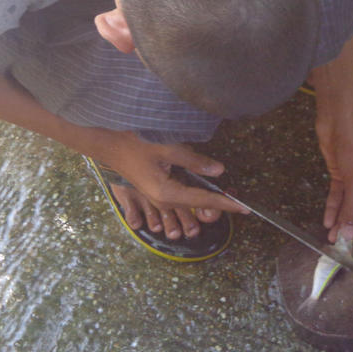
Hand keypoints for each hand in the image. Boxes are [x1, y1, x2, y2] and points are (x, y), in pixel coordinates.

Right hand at [102, 132, 247, 237]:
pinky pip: (182, 198)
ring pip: (190, 203)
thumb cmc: (135, 143)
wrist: (107, 143)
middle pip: (198, 205)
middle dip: (220, 205)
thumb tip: (220, 171)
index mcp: (167, 193)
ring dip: (210, 202)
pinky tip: (209, 194)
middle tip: (243, 205)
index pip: (204, 199)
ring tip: (230, 201)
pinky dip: (198, 197)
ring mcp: (159, 197)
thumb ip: (194, 160)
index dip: (226, 203)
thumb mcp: (167, 147)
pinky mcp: (157, 190)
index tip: (245, 208)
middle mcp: (164, 199)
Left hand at [316, 111, 352, 242]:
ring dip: (340, 218)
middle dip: (350, 223)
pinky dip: (333, 207)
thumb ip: (352, 208)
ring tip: (331, 235)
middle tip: (339, 240)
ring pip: (349, 203)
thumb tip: (349, 233)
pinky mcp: (342, 173)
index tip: (352, 238)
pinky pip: (339, 195)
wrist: (337, 120)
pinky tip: (327, 220)